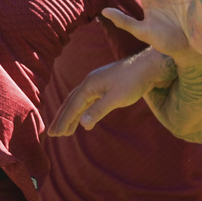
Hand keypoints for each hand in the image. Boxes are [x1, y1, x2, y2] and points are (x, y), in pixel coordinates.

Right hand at [47, 51, 169, 136]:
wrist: (148, 66)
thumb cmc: (133, 81)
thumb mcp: (116, 98)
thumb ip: (98, 110)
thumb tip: (82, 123)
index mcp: (89, 85)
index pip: (73, 106)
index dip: (64, 121)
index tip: (55, 134)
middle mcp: (90, 83)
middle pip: (71, 103)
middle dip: (62, 118)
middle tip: (53, 133)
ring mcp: (98, 83)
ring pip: (80, 101)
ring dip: (72, 115)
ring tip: (66, 130)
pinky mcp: (106, 85)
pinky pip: (89, 100)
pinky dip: (83, 111)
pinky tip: (85, 119)